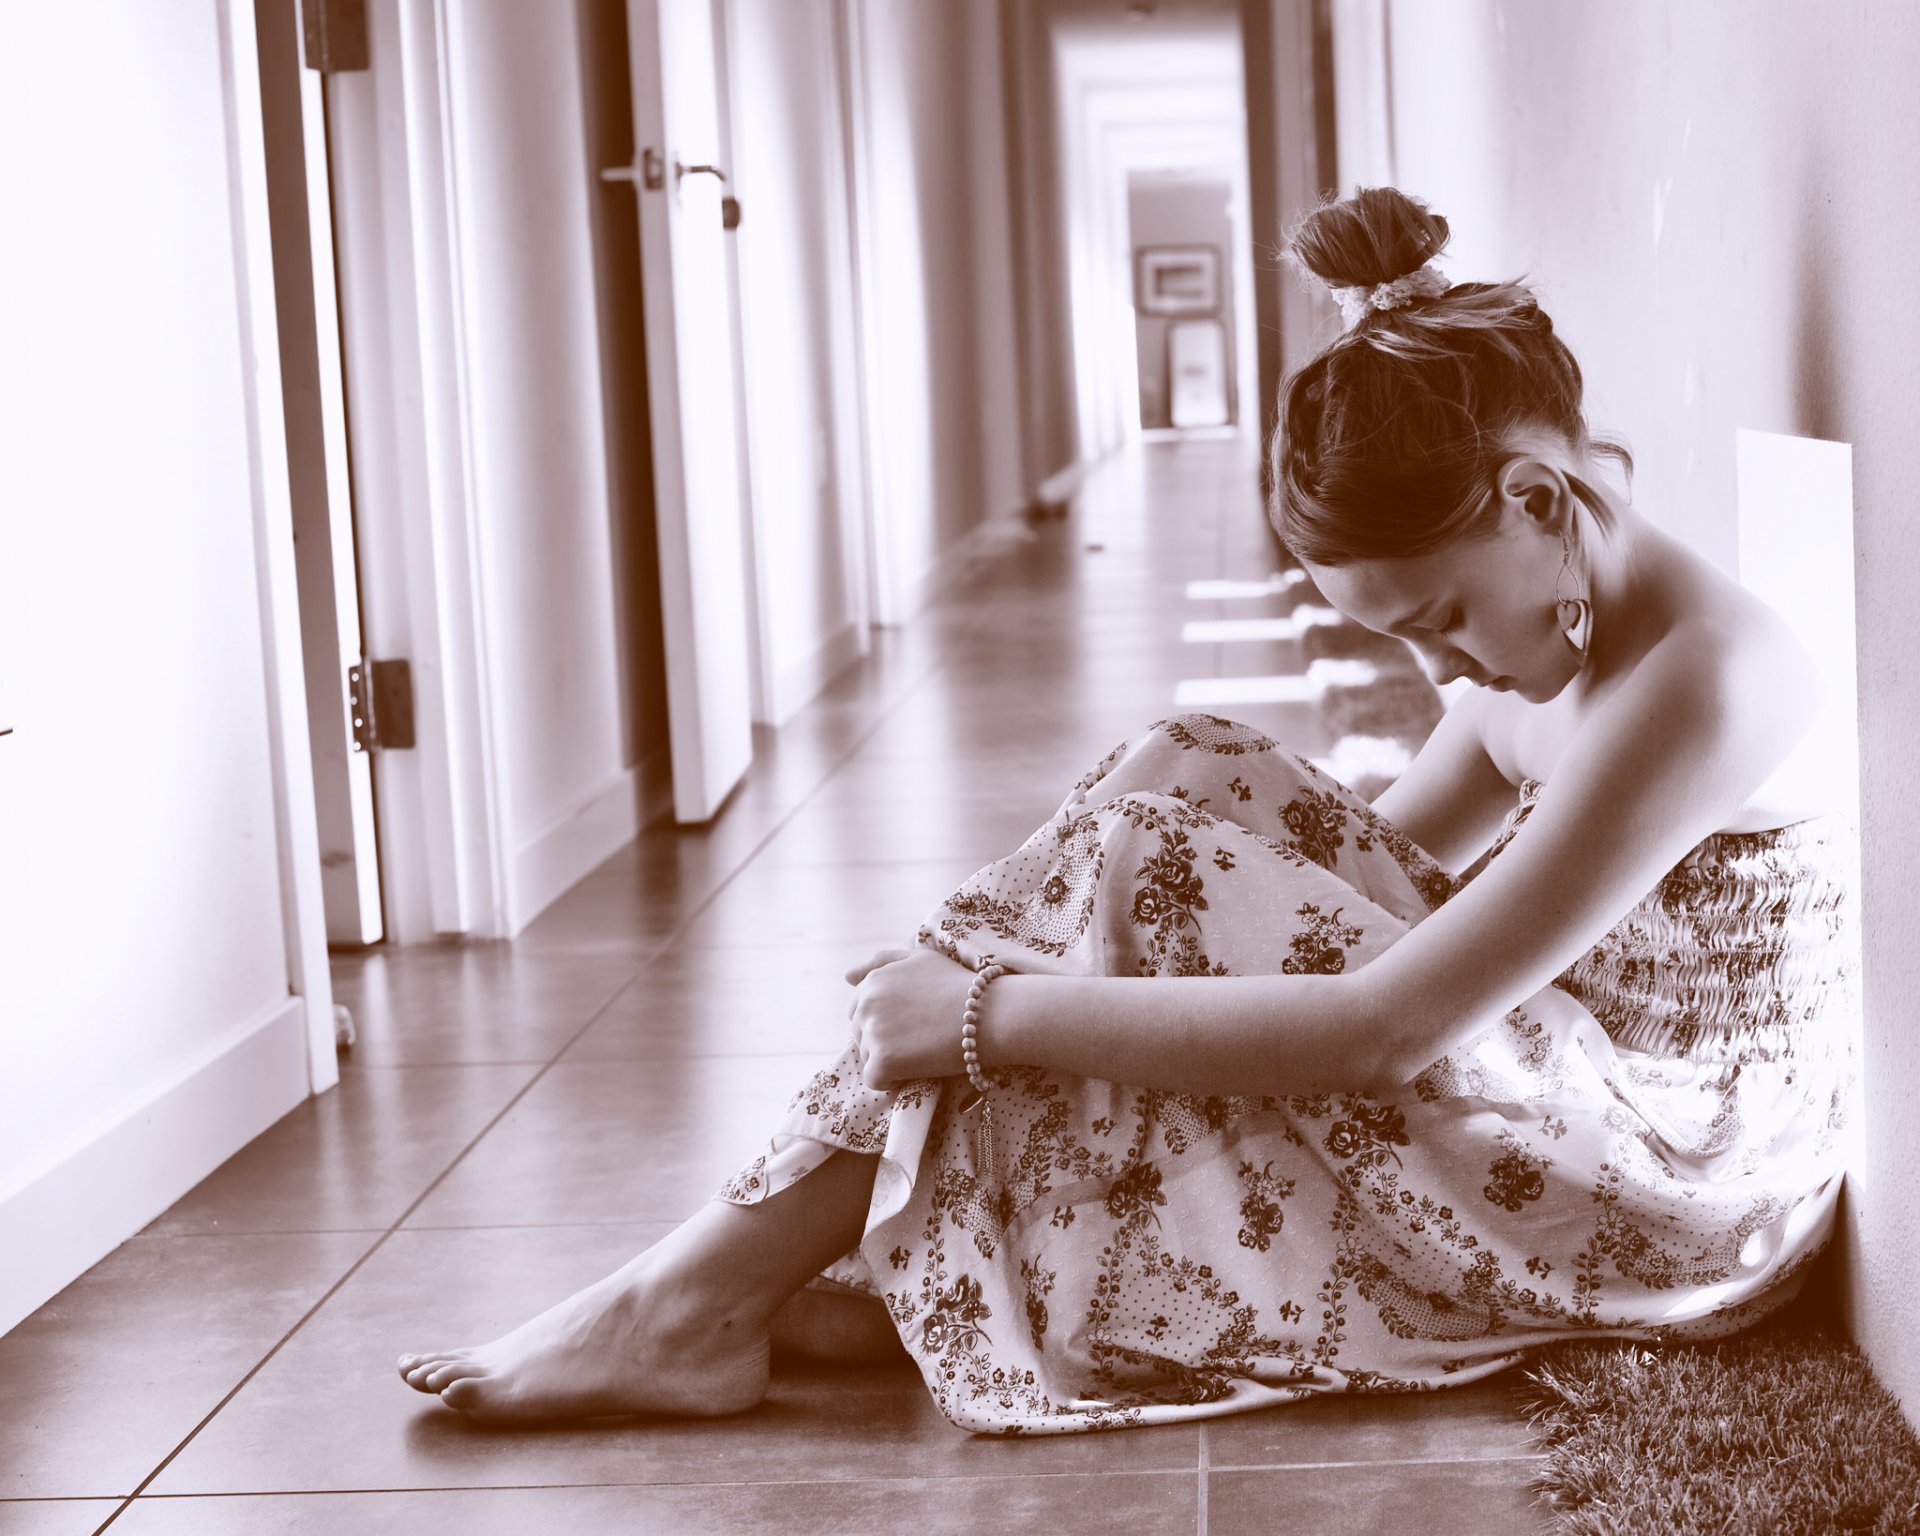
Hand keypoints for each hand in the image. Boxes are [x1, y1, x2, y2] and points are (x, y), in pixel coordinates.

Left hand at [847, 948, 977, 1091]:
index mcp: (871, 981)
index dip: (887, 1022)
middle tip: (922, 1037)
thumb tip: (845, 976)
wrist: (989, 1014)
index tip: (914, 1022)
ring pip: (869, 1059)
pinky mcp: (882, 1060)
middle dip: (886, 1041)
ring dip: (892, 1060)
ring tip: (923, 1049)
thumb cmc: (958, 986)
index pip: (859, 1012)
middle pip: (862, 1036)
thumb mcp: (920, 958)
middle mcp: (865, 1003)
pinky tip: (918, 1067)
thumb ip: (882, 960)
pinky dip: (893, 1081)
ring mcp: (872, 1032)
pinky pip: (875, 1080)